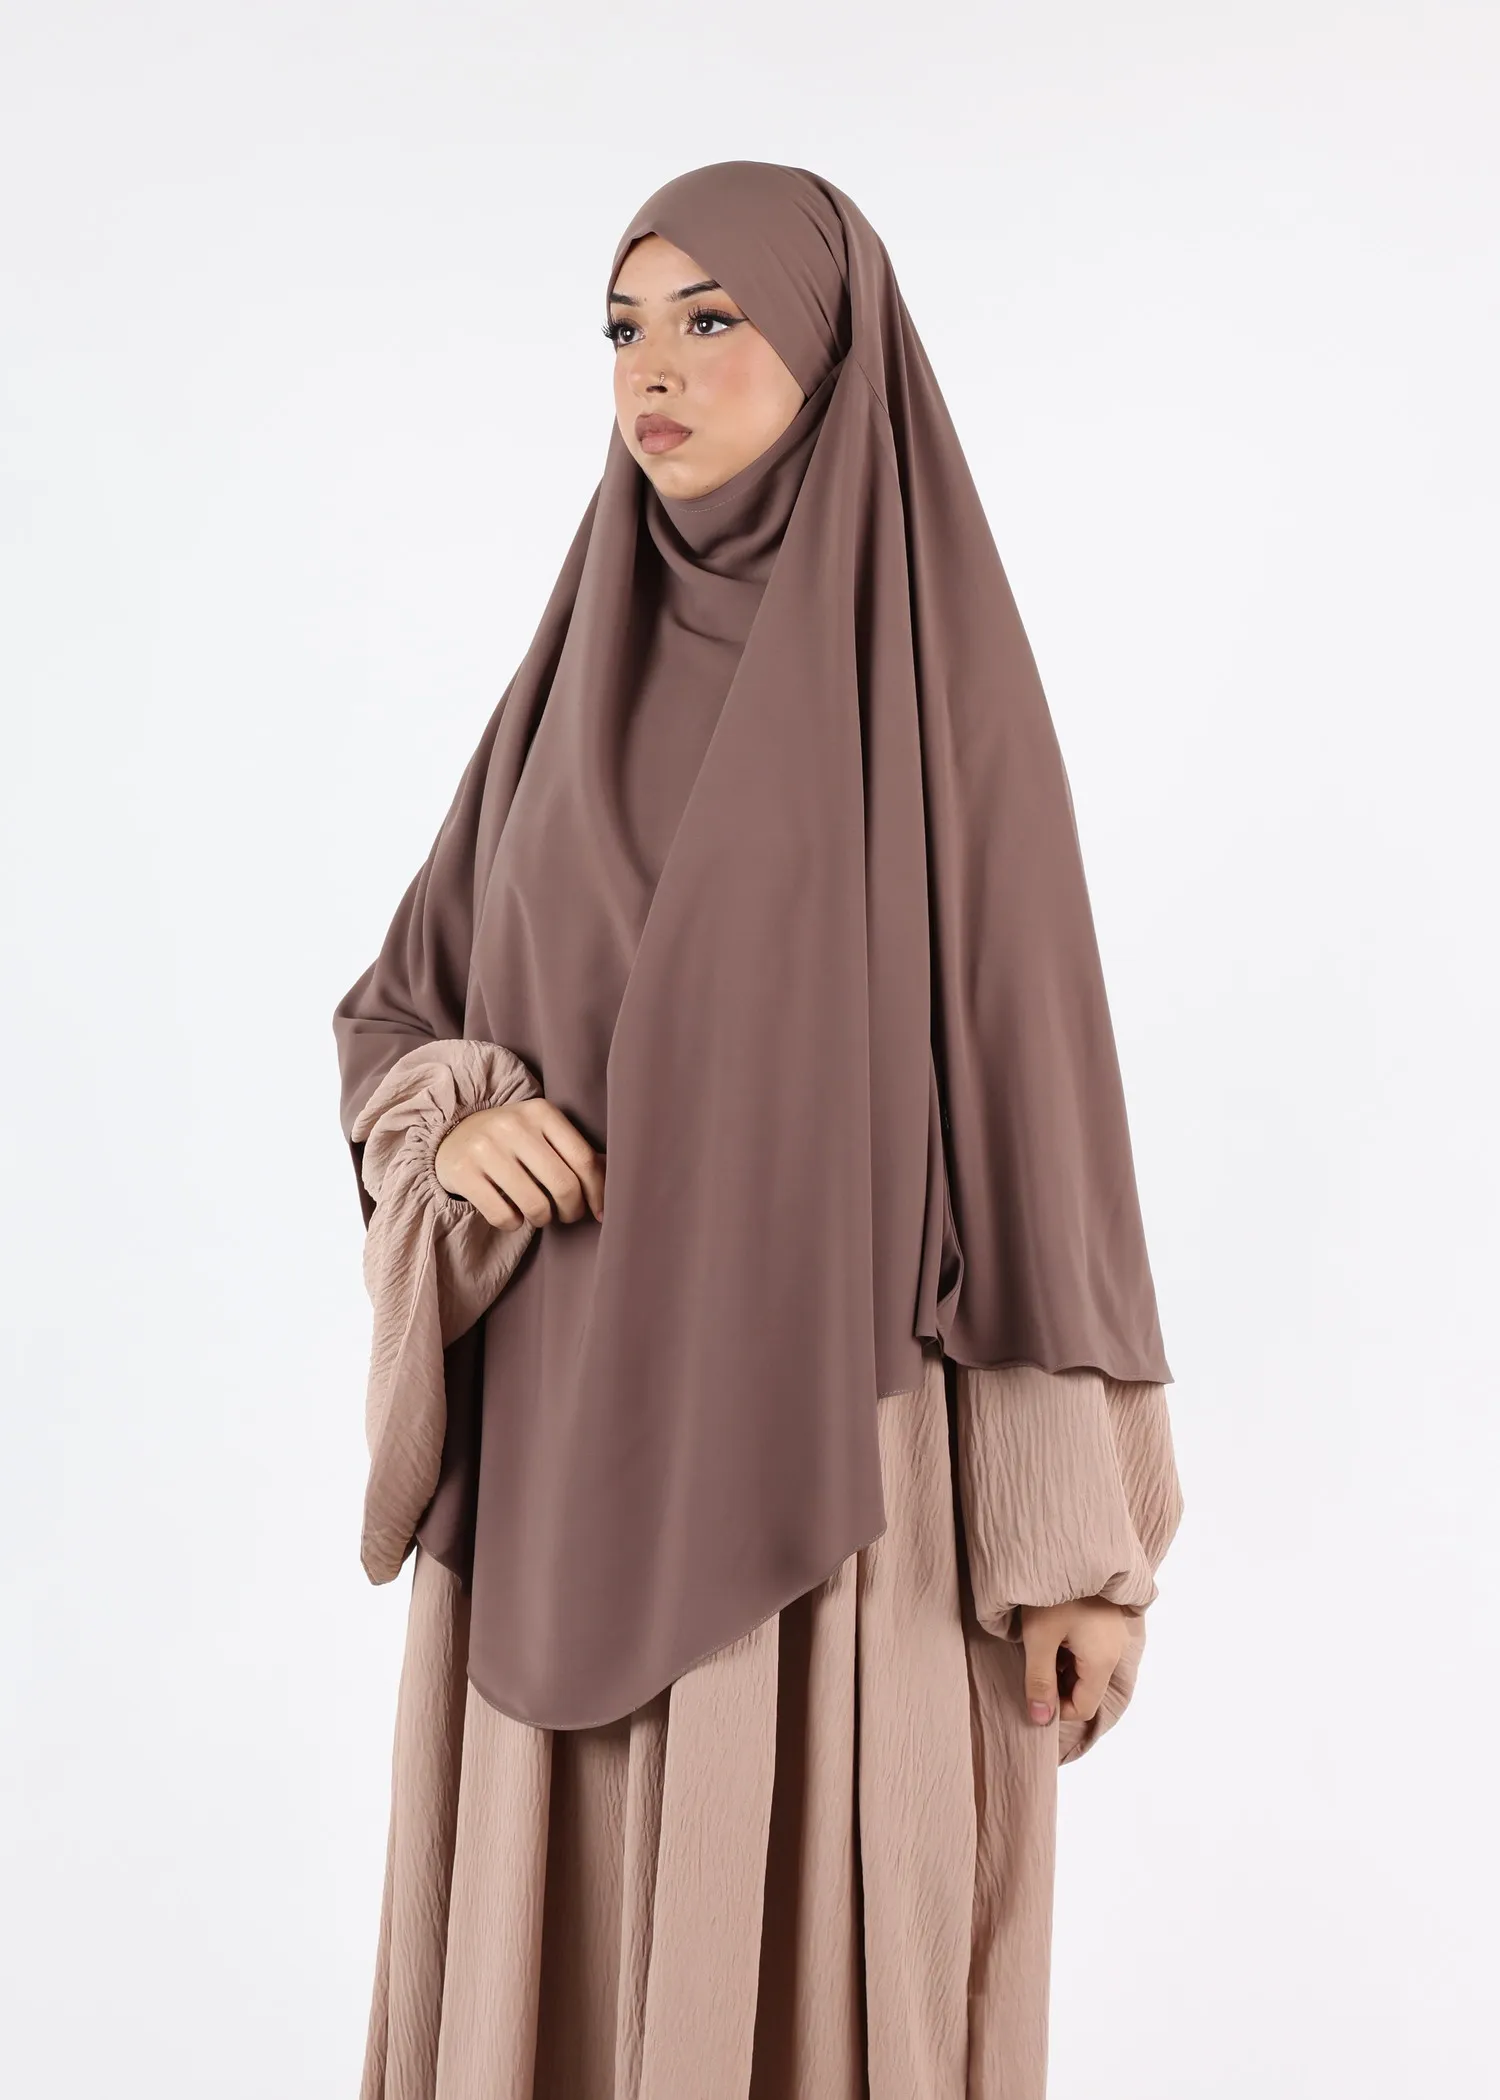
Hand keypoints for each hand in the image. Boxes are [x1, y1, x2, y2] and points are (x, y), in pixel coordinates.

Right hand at [433, 1096, 605, 1230]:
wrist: (452, 1134)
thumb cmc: (512, 1140)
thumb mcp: (543, 1133)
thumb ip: (575, 1153)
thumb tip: (613, 1184)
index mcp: (541, 1112)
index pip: (584, 1159)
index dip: (598, 1192)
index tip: (599, 1211)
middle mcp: (513, 1125)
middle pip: (563, 1185)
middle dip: (571, 1210)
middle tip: (566, 1214)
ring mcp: (485, 1148)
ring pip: (535, 1205)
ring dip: (542, 1219)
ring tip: (539, 1215)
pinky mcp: (462, 1172)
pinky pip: (503, 1216)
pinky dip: (514, 1224)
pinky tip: (512, 1215)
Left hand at [1019, 1596, 1129, 1726]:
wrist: (1069, 1541)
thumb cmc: (1052, 1592)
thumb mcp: (1039, 1638)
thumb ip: (1039, 1682)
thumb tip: (1041, 1721)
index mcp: (1103, 1660)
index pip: (1084, 1707)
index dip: (1056, 1709)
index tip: (1032, 1691)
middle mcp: (1116, 1649)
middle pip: (1088, 1689)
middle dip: (1059, 1687)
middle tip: (1031, 1666)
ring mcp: (1114, 1633)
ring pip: (1088, 1668)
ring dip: (1064, 1667)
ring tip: (1039, 1645)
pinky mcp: (1107, 1618)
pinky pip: (1091, 1648)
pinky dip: (1071, 1650)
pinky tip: (1051, 1631)